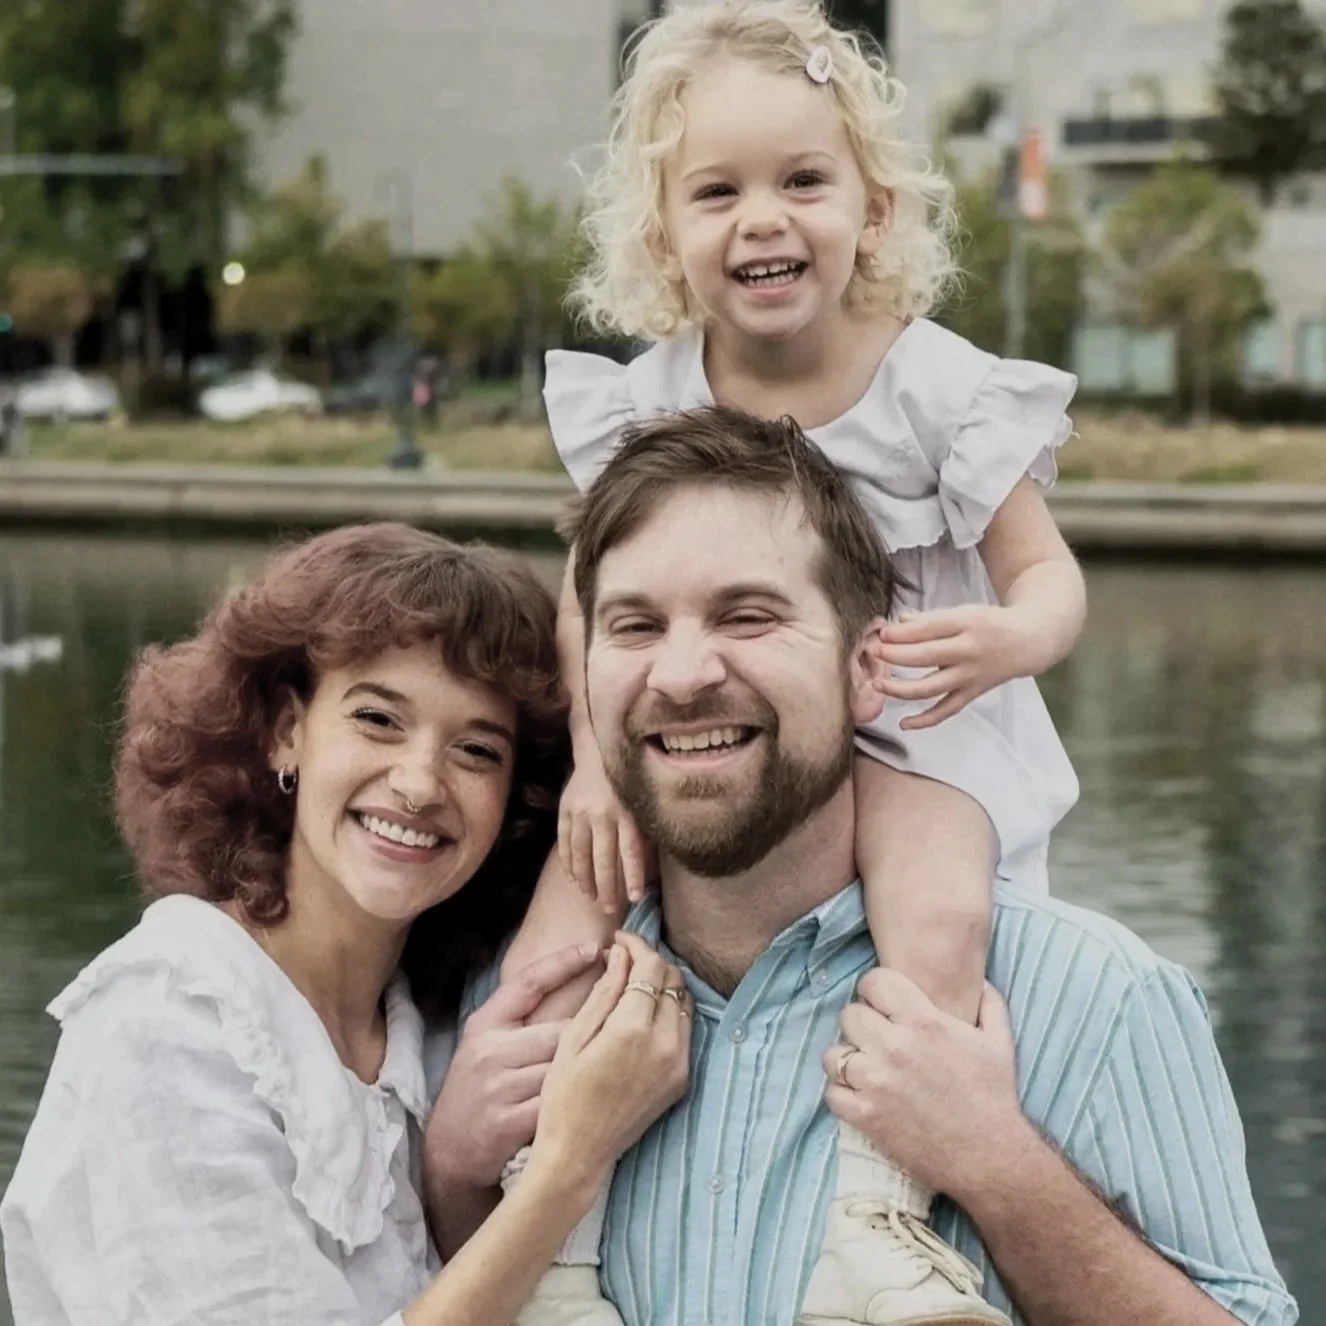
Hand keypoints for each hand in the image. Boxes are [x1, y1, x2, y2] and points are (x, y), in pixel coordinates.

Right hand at [424, 942, 602, 1191]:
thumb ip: (521, 1015)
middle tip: (615, 1039)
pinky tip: (586, 1107)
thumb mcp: (487, 1041)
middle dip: (591, 1038)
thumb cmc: (479, 1087)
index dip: (563, 962)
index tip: (595, 947)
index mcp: (485, 1024)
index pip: (528, 982)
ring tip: (603, 1077)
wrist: (448, 1151)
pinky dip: (576, 1107)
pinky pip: (560, 1106)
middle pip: (561, 1031)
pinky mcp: (509, 1124)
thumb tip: (572, 978)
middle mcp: (489, 1050)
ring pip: (566, 1069)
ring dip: (587, 1075)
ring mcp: (498, 1088)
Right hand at [529, 932, 690, 1193]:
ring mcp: (679, 1064)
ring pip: (684, 1002)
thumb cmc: (563, 1096)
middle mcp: (666, 1044)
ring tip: (632, 985)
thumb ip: (604, 992)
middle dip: (651, 962)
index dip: (636, 945)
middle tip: (624, 960)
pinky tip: (643, 1014)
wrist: (578, 1155)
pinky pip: (684, 1029)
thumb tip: (621, 954)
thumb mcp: (573, 1038)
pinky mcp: (681, 1080)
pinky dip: (669, 1012)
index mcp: (634, 1029)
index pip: (651, 966)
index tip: (618, 941)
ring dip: (663, 985)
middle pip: (673, 979)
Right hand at [558, 743, 652, 913]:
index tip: (634, 898)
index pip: (630, 852)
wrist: (599, 751)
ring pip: (581, 855)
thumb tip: (648, 866)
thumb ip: (642, 830)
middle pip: (603, 860)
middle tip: (609, 909)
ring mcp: (580, 812)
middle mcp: (602, 813)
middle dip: (606, 888)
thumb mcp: (641, 802)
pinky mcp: (565, 809)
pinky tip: (573, 879)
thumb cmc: (628, 782)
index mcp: (627, 812)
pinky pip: (564, 843)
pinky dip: (568, 864)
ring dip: (585, 880)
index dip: (632, 877)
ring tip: (590, 897)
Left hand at [822, 971, 1035, 1202]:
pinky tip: (860, 1096)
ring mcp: (876, 1082)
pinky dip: (842, 1094)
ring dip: (847, 1060)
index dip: (876, 989)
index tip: (883, 1003)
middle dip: (861, 1024)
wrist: (990, 1156)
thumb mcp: (999, 1042)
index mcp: (924, 1022)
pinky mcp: (867, 1116)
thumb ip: (989, 1004)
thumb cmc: (994, 1097)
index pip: (874, 982)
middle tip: (874, 1038)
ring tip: (865, 1068)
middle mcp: (894, 1047)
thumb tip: (979, 981)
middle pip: (849, 1015)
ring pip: (834, 1055)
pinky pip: (832, 1094)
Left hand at [874, 605, 1045, 728]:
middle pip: (926, 657)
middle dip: (895, 656)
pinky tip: (903, 723)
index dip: (902, 633)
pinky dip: (925, 720)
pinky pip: (947, 710)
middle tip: (873, 653)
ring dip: (901, 689)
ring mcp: (970, 675)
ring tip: (878, 685)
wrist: (1026, 642)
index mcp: (966, 623)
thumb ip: (928, 619)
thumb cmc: (987, 623)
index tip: (881, 634)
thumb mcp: (962, 612)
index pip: (929, 628)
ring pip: (931, 687)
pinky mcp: (972, 693)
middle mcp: (969, 651)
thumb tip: (897, 624)